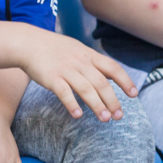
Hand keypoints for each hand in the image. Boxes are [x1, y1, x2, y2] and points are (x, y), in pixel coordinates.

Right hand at [13, 27, 137, 120]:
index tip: (134, 95)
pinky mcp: (52, 78)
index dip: (125, 81)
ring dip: (97, 105)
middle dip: (112, 101)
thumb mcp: (77, 49)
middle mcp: (80, 62)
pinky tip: (78, 115)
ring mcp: (66, 70)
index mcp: (89, 55)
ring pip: (86, 89)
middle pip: (101, 83)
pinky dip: (72, 104)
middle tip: (119, 116)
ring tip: (105, 119)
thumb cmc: (54, 48)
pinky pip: (64, 92)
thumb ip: (93, 61)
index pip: (112, 67)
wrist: (29, 43)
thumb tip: (111, 75)